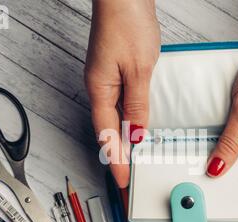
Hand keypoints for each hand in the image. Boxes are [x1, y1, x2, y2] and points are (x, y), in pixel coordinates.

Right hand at [85, 0, 159, 187]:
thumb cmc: (127, 23)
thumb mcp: (138, 69)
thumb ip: (138, 104)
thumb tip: (137, 133)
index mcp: (100, 90)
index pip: (108, 135)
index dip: (116, 160)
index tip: (124, 181)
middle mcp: (98, 88)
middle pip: (107, 130)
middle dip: (117, 156)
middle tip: (128, 177)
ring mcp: (105, 79)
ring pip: (113, 119)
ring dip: (123, 140)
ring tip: (132, 161)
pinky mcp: (114, 72)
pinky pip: (119, 104)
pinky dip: (127, 121)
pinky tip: (135, 128)